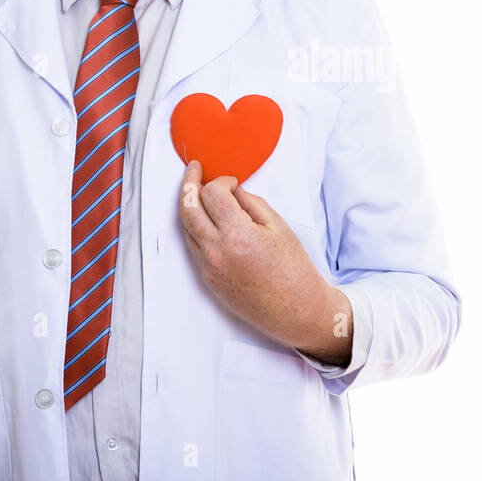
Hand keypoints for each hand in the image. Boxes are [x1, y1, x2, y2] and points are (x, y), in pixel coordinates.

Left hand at [177, 159, 352, 364]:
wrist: (295, 310)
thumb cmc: (293, 270)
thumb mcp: (278, 227)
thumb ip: (251, 203)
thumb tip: (232, 191)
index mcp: (237, 235)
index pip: (212, 194)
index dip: (221, 180)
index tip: (231, 181)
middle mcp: (217, 251)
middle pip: (188, 207)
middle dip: (189, 184)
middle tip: (194, 170)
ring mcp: (209, 267)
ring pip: (186, 227)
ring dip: (190, 206)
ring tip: (199, 193)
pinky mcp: (208, 279)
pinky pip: (194, 246)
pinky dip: (196, 227)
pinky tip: (207, 219)